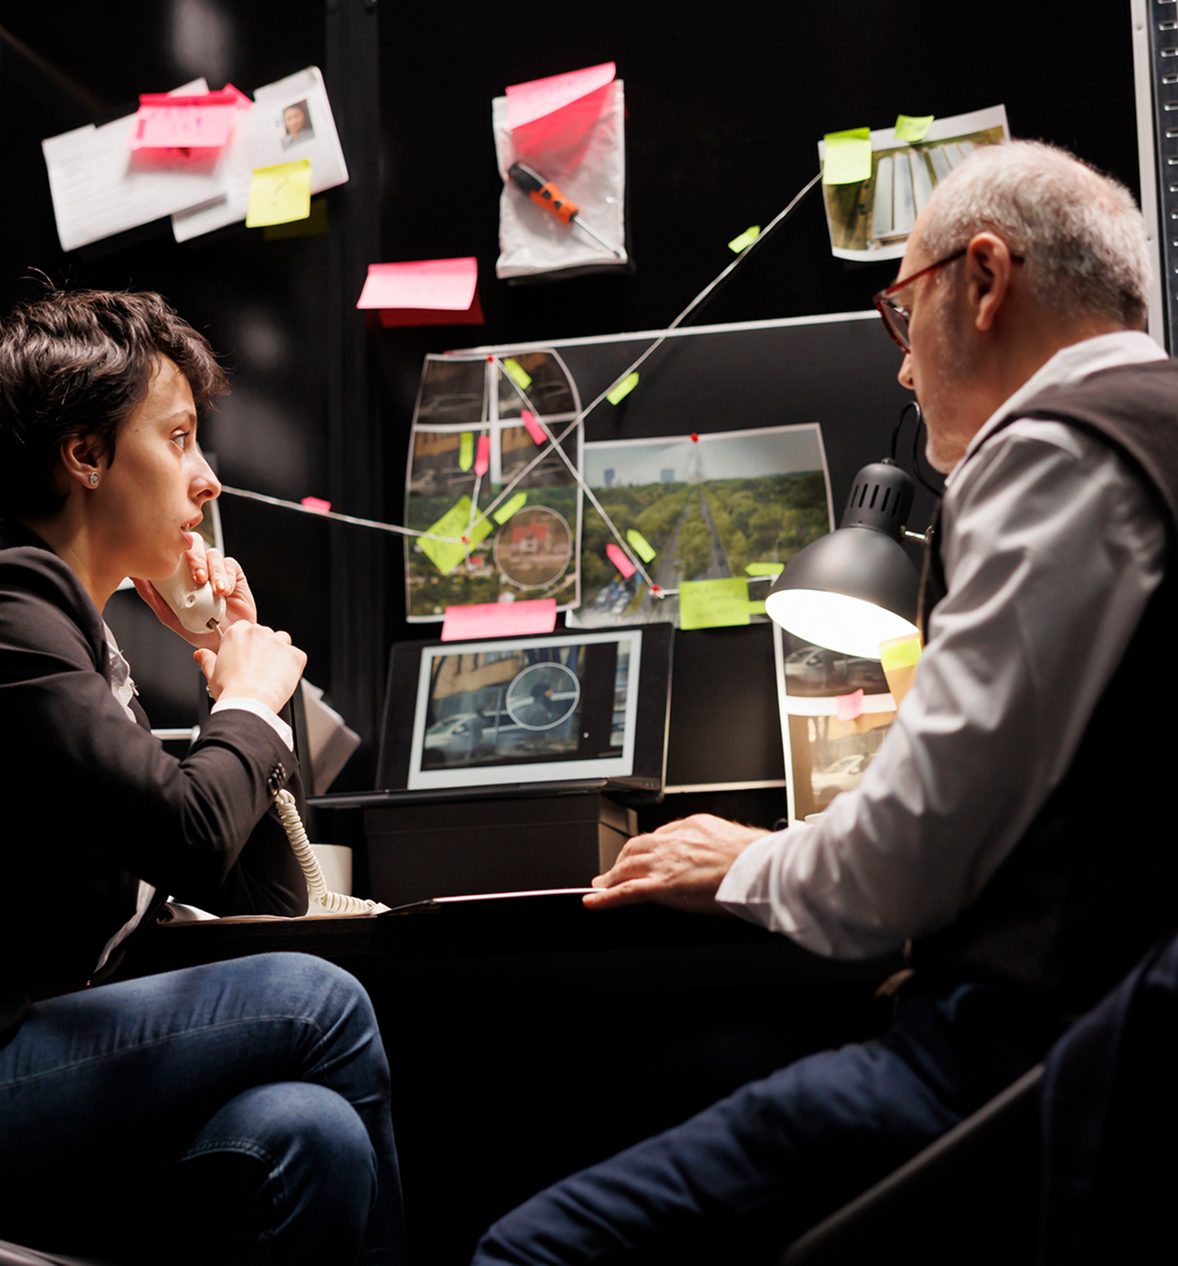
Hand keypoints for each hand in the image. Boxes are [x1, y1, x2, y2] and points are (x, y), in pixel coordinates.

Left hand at [133, 541, 257, 650]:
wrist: (224, 641)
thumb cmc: (198, 630)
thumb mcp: (169, 615)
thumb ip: (152, 596)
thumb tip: (135, 578)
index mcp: (180, 573)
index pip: (173, 550)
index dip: (172, 551)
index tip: (173, 567)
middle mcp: (197, 567)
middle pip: (194, 544)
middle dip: (196, 560)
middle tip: (198, 578)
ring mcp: (215, 569)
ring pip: (213, 554)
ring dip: (213, 571)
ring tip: (215, 590)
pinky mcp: (233, 573)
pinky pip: (230, 564)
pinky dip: (227, 577)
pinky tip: (224, 592)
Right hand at [193, 620, 306, 713]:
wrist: (250, 703)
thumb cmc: (231, 691)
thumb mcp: (212, 674)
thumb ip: (207, 660)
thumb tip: (201, 654)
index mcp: (237, 633)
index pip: (245, 630)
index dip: (247, 645)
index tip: (246, 656)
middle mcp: (259, 632)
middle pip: (265, 635)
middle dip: (263, 649)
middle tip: (258, 669)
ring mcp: (279, 642)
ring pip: (283, 642)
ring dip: (279, 653)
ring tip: (271, 673)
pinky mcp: (295, 655)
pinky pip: (297, 657)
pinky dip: (293, 667)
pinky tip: (283, 678)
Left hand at [583, 814, 767, 913]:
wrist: (758, 868)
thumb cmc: (756, 859)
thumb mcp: (737, 841)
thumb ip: (722, 847)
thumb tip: (728, 856)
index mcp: (694, 826)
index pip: (662, 835)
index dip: (649, 848)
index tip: (645, 855)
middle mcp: (675, 841)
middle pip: (638, 847)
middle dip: (624, 858)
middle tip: (614, 869)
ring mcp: (665, 863)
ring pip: (628, 866)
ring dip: (611, 876)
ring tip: (600, 885)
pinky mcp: (661, 886)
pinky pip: (625, 891)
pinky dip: (606, 897)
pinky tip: (593, 901)